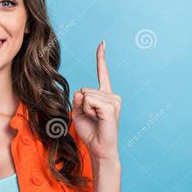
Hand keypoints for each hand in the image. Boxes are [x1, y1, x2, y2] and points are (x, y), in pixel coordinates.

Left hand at [71, 40, 121, 161]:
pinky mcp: (112, 107)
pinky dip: (88, 110)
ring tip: (95, 119)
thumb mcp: (78, 112)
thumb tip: (81, 91)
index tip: (102, 43)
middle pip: (84, 89)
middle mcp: (112, 95)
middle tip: (91, 117)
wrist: (99, 148)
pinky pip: (89, 100)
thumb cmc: (90, 132)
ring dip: (85, 108)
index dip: (101, 58)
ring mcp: (114, 100)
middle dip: (81, 104)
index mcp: (104, 95)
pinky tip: (98, 119)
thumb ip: (78, 98)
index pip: (103, 73)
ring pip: (86, 94)